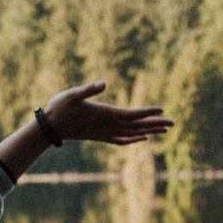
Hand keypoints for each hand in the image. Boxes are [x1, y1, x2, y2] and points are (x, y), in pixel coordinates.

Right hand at [41, 80, 170, 145]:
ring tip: (164, 129)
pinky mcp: (100, 136)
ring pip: (132, 133)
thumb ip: (88, 90)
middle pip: (136, 126)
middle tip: (173, 123)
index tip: (163, 110)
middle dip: (155, 123)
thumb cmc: (59, 108)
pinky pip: (122, 140)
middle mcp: (107, 126)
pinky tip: (143, 138)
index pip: (130, 114)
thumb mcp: (71, 94)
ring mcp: (104, 132)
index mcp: (104, 114)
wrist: (49, 128)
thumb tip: (104, 82)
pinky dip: (134, 139)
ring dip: (149, 130)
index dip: (147, 112)